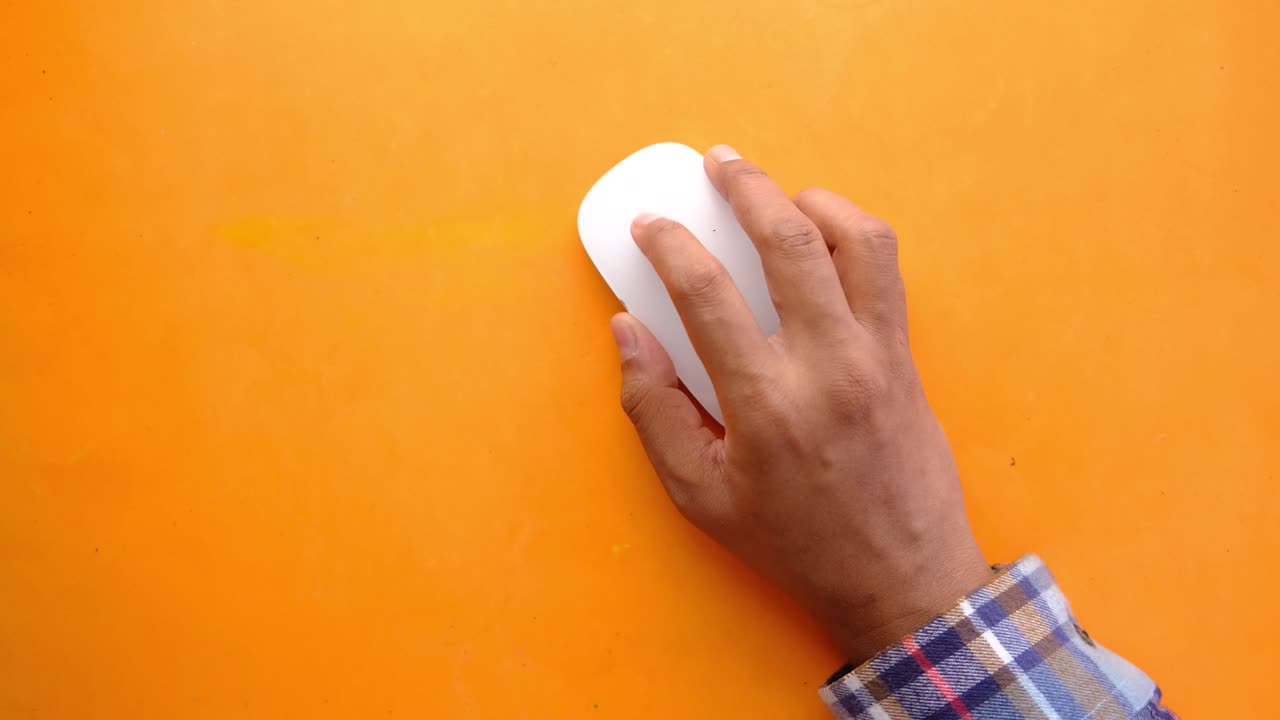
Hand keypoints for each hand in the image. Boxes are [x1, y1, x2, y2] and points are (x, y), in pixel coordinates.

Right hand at [608, 145, 991, 662]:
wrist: (901, 579)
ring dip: (811, 199)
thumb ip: (653, 409)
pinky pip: (887, 269)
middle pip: (787, 240)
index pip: (707, 292)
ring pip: (856, 239)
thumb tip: (628, 332)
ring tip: (778, 195)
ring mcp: (878, 355)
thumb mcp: (700, 496)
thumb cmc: (793, 542)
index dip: (669, 244)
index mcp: (764, 404)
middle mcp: (828, 366)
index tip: (650, 224)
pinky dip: (854, 233)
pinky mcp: (907, 357)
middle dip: (745, 186)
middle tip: (717, 163)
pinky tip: (824, 239)